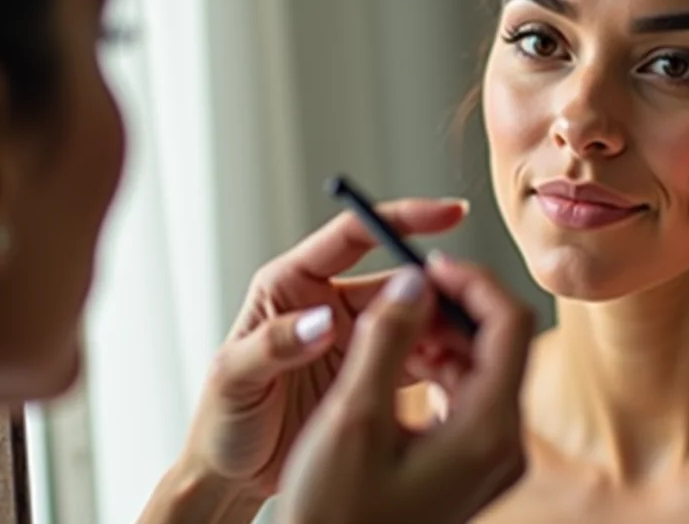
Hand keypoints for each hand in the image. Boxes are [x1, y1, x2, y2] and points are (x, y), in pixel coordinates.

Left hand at [175, 198, 475, 501]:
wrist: (232, 475)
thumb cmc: (220, 421)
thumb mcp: (233, 379)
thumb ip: (274, 344)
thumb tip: (322, 320)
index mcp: (292, 284)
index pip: (354, 236)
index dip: (402, 219)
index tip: (447, 213)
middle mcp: (328, 303)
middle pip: (395, 279)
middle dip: (435, 286)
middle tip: (469, 302)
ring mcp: (354, 338)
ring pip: (413, 318)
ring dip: (442, 326)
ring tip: (466, 344)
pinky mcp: (371, 372)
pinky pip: (416, 357)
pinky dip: (440, 361)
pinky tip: (455, 372)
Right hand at [275, 253, 533, 523]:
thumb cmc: (335, 515)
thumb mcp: (353, 419)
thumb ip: (387, 341)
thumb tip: (415, 279)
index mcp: (488, 430)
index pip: (511, 324)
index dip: (473, 282)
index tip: (428, 260)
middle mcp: (503, 444)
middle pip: (502, 343)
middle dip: (456, 305)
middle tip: (405, 287)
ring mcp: (491, 458)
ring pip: (484, 368)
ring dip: (444, 335)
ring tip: (392, 323)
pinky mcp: (471, 466)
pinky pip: (469, 397)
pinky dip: (439, 368)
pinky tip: (397, 363)